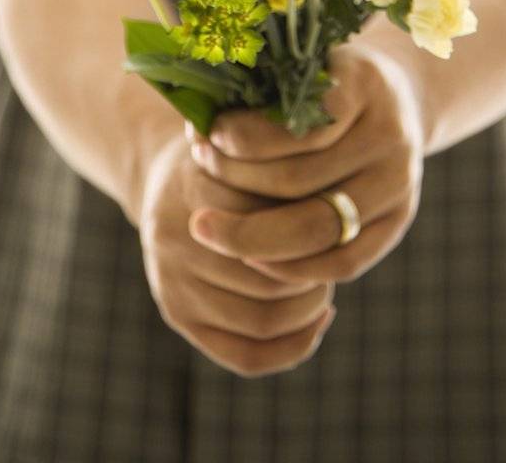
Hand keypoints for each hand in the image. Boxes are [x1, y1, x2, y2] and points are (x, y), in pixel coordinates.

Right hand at [137, 133, 336, 375]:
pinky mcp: (177, 316)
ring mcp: (171, 283)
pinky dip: (292, 348)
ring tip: (325, 285)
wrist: (167, 183)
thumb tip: (336, 211)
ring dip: (309, 309)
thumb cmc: (228, 161)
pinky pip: (246, 356)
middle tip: (337, 256)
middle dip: (314, 273)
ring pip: (262, 322)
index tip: (338, 219)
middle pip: (269, 278)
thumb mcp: (251, 148)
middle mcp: (175, 240)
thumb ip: (284, 170)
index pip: (271, 225)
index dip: (314, 231)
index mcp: (193, 187)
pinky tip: (316, 320)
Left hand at [186, 42, 424, 285]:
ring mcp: (399, 184)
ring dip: (253, 233)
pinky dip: (291, 267)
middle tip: (196, 180)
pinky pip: (343, 262)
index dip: (249, 137)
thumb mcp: (305, 63)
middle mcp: (390, 136)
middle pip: (302, 181)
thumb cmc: (328, 79)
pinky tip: (250, 257)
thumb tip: (196, 119)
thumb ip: (264, 86)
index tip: (209, 137)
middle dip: (237, 185)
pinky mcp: (397, 223)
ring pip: (318, 227)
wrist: (395, 101)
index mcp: (365, 84)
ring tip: (207, 226)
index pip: (304, 122)